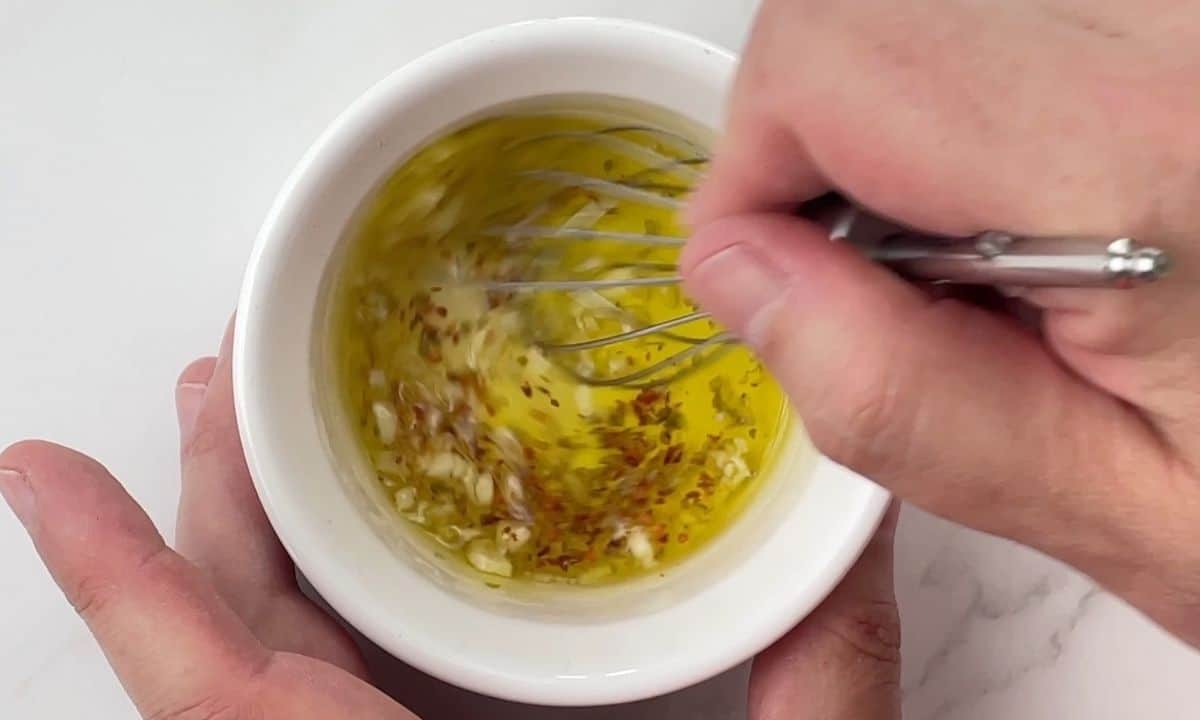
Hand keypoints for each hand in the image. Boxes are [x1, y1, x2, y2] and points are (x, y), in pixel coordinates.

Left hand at [0, 321, 901, 717]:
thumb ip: (813, 684)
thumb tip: (854, 540)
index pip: (222, 702)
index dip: (126, 586)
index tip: (39, 480)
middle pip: (233, 652)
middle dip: (211, 508)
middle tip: (215, 391)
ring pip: (270, 670)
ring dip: (249, 539)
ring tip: (244, 429)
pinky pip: (322, 692)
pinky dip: (301, 610)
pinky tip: (321, 548)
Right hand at [684, 0, 1199, 647]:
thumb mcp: (1123, 513)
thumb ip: (900, 397)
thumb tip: (742, 277)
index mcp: (1150, 159)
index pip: (829, 59)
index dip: (754, 169)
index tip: (773, 264)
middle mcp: (1188, 34)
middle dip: (815, 125)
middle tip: (886, 253)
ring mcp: (1193, 15)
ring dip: (898, 94)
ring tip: (983, 220)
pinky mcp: (1190, 24)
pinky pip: (1025, 4)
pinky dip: (977, 70)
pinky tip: (1045, 168)